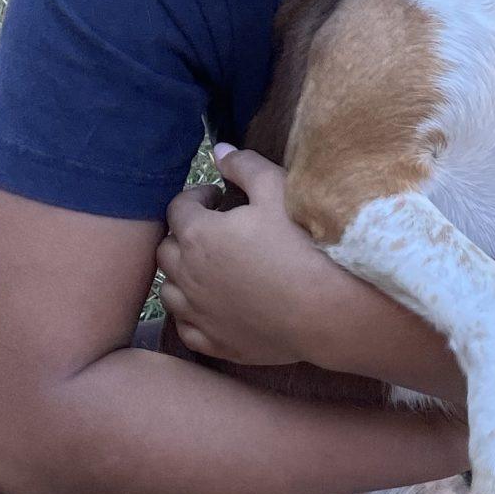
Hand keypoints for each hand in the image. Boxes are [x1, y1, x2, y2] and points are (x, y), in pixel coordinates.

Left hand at [155, 145, 361, 367]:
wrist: (328, 311)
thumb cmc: (304, 245)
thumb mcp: (277, 190)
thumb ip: (244, 166)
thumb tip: (221, 151)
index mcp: (198, 234)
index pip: (178, 208)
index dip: (197, 198)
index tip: (219, 197)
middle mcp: (187, 275)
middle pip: (166, 249)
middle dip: (184, 235)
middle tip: (214, 230)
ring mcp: (198, 313)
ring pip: (169, 290)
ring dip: (182, 274)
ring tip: (210, 267)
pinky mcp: (214, 342)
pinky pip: (186, 327)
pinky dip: (191, 313)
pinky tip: (212, 305)